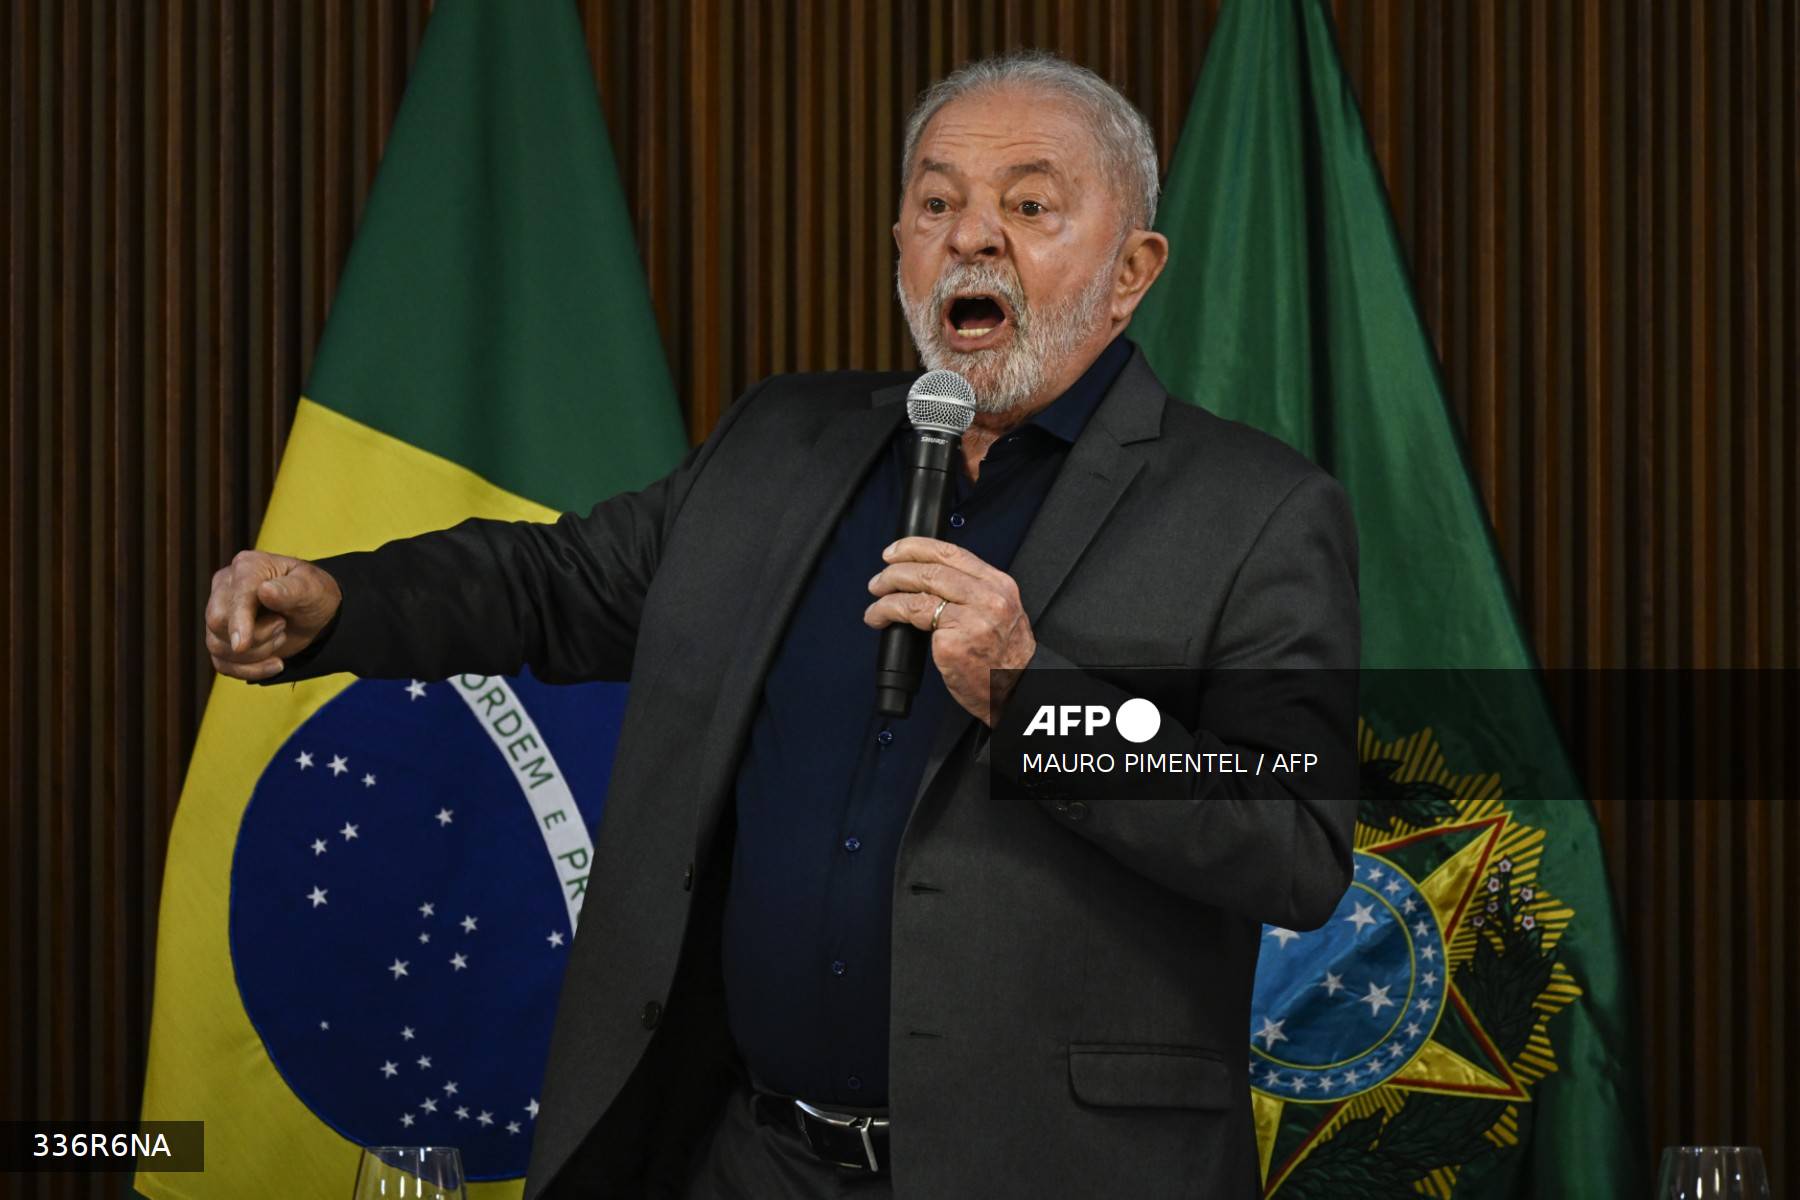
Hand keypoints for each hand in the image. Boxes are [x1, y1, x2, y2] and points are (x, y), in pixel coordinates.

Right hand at [204, 549, 341, 680]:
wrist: (312, 614)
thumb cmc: (312, 594)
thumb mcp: (312, 590)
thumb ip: (291, 590)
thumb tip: (265, 590)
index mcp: (247, 568)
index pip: (234, 597)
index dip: (238, 621)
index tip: (242, 645)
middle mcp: (226, 587)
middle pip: (217, 622)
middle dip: (255, 637)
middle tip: (283, 626)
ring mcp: (220, 613)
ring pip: (217, 645)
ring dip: (255, 654)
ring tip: (281, 637)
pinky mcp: (221, 638)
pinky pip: (222, 663)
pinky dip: (249, 671)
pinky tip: (275, 664)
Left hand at [864, 536, 1034, 724]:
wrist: (1017, 691)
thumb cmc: (1005, 660)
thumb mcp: (1000, 613)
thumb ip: (971, 593)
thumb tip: (928, 580)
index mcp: (999, 586)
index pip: (952, 553)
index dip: (917, 547)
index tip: (896, 550)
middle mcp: (987, 598)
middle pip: (931, 570)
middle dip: (896, 571)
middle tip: (879, 580)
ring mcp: (970, 620)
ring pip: (918, 591)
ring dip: (888, 593)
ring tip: (876, 601)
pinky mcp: (952, 643)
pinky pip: (913, 619)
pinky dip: (888, 614)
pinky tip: (880, 620)